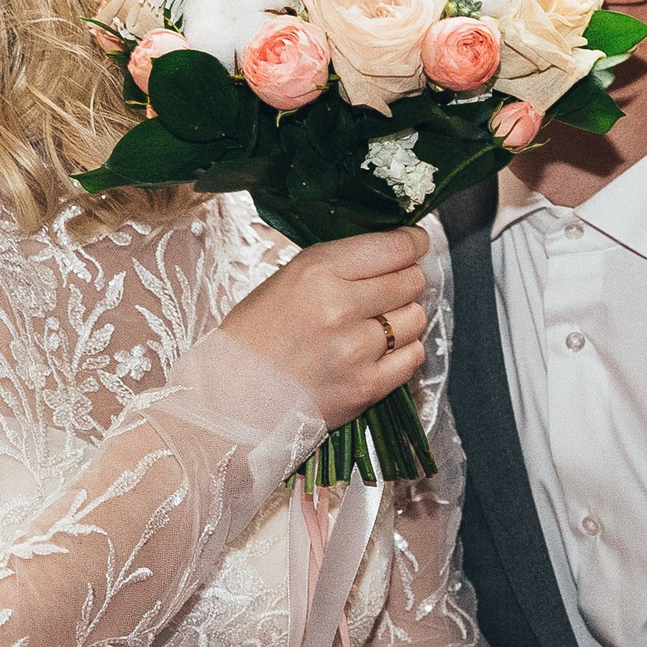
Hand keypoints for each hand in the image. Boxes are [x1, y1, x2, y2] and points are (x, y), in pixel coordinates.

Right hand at [217, 226, 430, 428]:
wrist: (230, 402)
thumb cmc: (251, 340)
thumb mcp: (284, 281)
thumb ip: (337, 267)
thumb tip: (391, 255)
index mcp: (316, 272)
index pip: (392, 247)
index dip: (412, 243)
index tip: (416, 245)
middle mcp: (340, 307)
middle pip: (410, 281)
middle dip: (407, 280)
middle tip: (393, 288)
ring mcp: (356, 350)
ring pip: (415, 318)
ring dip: (404, 318)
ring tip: (377, 324)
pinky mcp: (366, 387)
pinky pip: (412, 358)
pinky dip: (403, 352)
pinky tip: (380, 352)